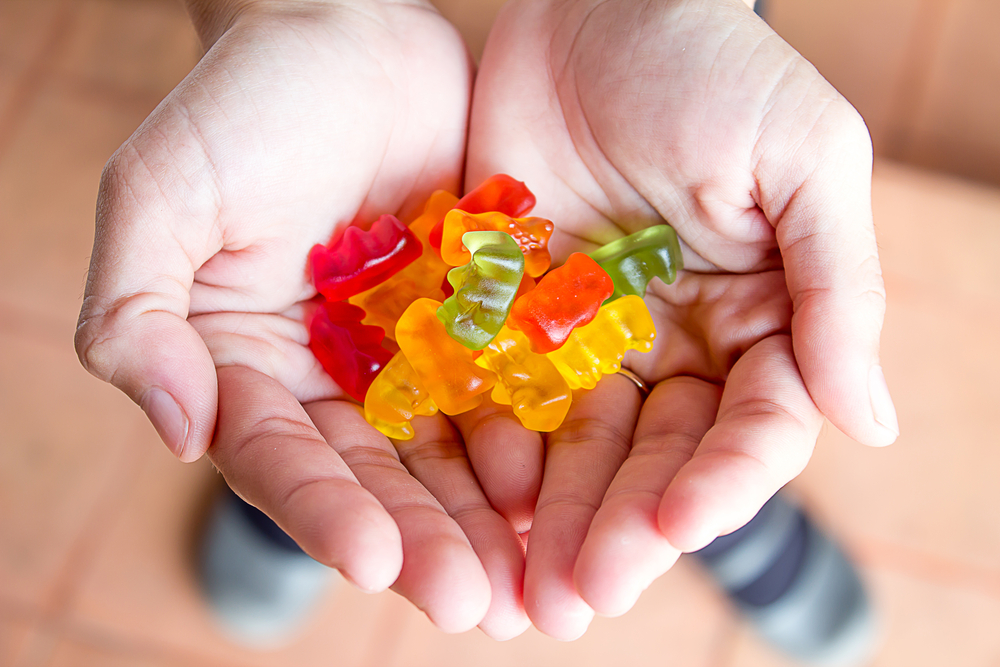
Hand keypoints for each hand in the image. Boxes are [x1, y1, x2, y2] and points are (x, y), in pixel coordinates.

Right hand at [74, 0, 528, 637]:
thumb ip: (141, 312)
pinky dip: (539, 441)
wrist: (348, 29)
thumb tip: (175, 430)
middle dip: (426, 543)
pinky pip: (512, 388)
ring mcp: (412, 355)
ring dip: (491, 520)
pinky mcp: (481, 321)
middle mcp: (333, 379)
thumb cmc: (245, 103)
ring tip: (535, 579)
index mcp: (251, 368)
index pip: (285, 460)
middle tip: (477, 604)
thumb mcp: (163, 193)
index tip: (378, 561)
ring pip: (452, 454)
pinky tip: (574, 488)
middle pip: (378, 479)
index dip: (326, 513)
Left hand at [466, 0, 898, 637]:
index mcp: (756, 320)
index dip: (722, 482)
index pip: (751, 427)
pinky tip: (471, 501)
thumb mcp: (801, 160)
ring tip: (525, 587)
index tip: (678, 522)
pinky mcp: (514, 315)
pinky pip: (503, 395)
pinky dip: (491, 450)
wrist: (595, 3)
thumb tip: (872, 423)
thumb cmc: (710, 66)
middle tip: (580, 597)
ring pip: (577, 448)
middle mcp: (674, 344)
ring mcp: (590, 336)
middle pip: (655, 457)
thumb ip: (835, 289)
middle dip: (621, 526)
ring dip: (552, 517)